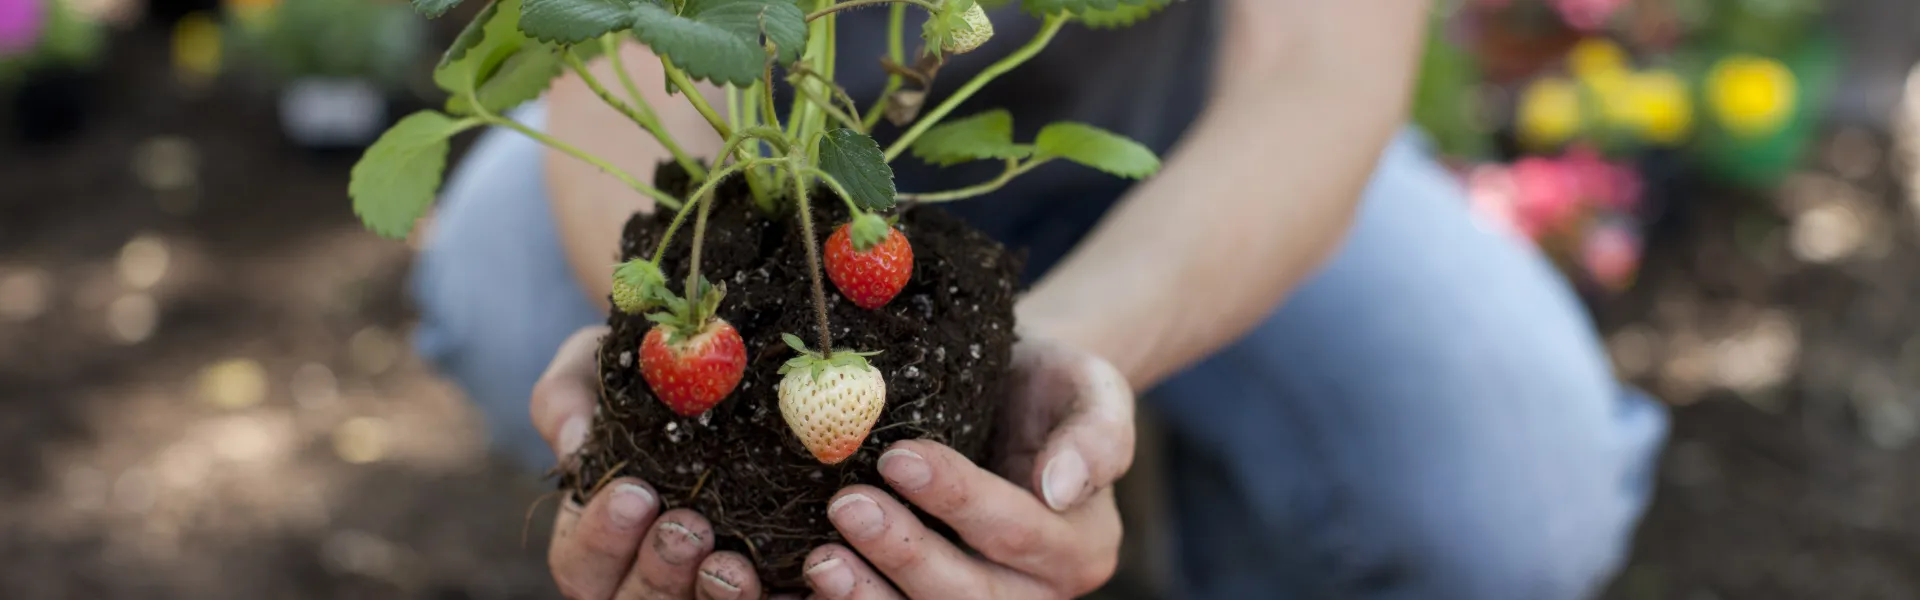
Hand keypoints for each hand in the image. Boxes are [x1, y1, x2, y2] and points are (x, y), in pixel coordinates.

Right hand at [532, 326, 766, 599]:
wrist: (728, 351)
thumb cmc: (647, 367)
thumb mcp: (597, 365)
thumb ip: (568, 397)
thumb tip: (572, 445)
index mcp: (597, 530)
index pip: (580, 561)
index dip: (601, 538)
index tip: (634, 492)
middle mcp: (644, 567)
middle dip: (658, 570)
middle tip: (687, 526)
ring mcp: (704, 578)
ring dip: (711, 595)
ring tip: (730, 561)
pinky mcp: (768, 578)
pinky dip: (777, 594)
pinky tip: (799, 569)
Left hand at [802, 335, 1136, 598]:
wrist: (1013, 396)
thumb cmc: (1050, 386)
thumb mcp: (1091, 390)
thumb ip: (1096, 437)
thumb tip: (1061, 488)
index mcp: (1080, 548)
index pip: (1018, 532)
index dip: (958, 500)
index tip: (899, 456)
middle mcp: (1035, 594)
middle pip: (970, 597)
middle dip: (905, 555)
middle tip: (846, 506)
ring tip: (819, 561)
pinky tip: (796, 589)